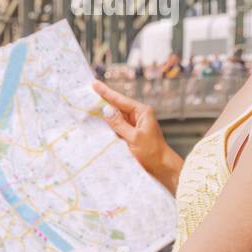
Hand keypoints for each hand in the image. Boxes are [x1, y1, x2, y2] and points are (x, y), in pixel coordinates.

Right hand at [91, 79, 182, 194]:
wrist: (162, 167)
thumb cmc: (152, 152)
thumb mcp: (134, 138)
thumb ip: (119, 124)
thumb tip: (106, 110)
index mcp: (142, 112)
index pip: (120, 100)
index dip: (106, 92)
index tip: (95, 84)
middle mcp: (138, 116)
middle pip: (117, 106)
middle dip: (103, 100)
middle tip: (89, 91)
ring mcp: (135, 125)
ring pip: (116, 116)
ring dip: (104, 112)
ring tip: (90, 104)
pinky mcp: (131, 135)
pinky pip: (117, 126)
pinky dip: (108, 124)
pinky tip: (98, 122)